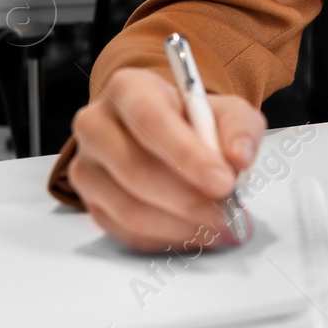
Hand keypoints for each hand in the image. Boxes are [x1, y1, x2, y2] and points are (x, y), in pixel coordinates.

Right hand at [67, 67, 264, 252]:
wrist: (168, 136)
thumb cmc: (195, 121)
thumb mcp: (228, 111)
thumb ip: (240, 129)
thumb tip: (239, 158)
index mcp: (128, 89)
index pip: (151, 120)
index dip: (186, 154)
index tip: (223, 181)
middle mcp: (96, 125)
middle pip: (136, 170)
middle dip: (189, 198)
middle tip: (227, 212)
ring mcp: (87, 167)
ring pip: (129, 208)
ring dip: (181, 224)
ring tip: (219, 225)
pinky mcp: (91, 203)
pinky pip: (126, 231)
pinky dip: (167, 238)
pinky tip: (197, 232)